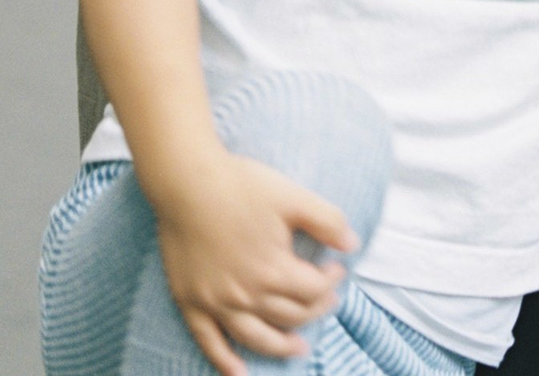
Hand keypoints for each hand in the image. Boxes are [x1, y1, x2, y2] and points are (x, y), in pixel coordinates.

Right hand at [153, 148, 356, 375]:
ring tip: (298, 348)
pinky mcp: (190, 302)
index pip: (313, 290)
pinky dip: (224, 361)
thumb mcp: (291, 196)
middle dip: (314, 310)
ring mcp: (216, 303)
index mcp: (273, 270)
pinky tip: (238, 373)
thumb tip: (353, 244)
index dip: (331, 281)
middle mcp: (246, 295)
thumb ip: (327, 221)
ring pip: (256, 338)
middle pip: (290, 316)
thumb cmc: (240, 185)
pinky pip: (209, 342)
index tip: (336, 269)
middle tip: (325, 301)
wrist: (186, 181)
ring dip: (280, 347)